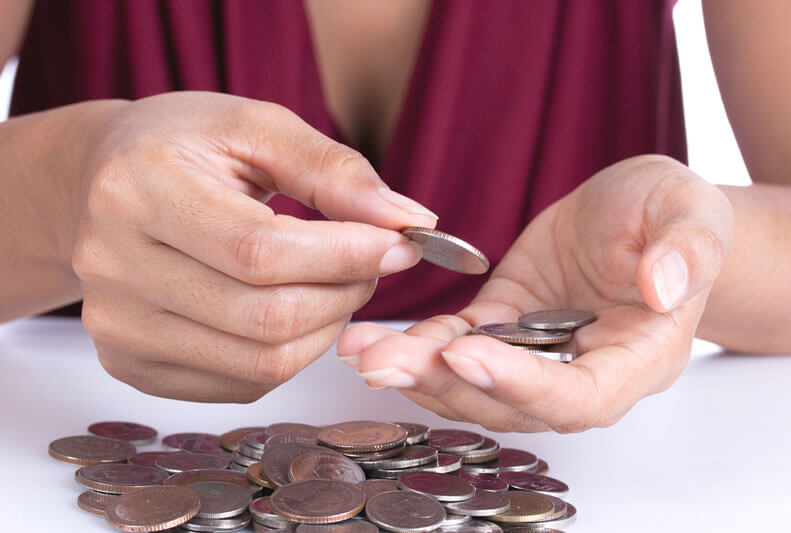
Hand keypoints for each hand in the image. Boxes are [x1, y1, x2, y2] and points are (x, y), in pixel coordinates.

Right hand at [72, 92, 436, 401]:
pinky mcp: (132, 365)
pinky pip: (244, 384)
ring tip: (336, 282)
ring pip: (263, 362)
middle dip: (346, 293)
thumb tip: (407, 222)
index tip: (400, 244)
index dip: (346, 255)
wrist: (101, 183)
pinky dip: (292, 353)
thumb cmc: (184, 146)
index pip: (260, 251)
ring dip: (327, 327)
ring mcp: (118, 327)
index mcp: (137, 189)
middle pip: (266, 318)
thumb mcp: (257, 127)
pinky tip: (294, 308)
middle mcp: (112, 266)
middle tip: (373, 262)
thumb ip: (334, 170)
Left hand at [338, 155, 732, 432]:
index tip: (466, 355)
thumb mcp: (689, 212)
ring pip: (474, 383)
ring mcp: (538, 353)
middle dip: (445, 386)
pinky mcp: (503, 324)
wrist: (635, 210)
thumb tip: (664, 287)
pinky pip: (457, 343)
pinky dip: (417, 343)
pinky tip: (370, 336)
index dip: (523, 386)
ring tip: (359, 352)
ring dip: (417, 372)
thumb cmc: (672, 212)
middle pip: (511, 403)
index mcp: (637, 358)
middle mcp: (582, 372)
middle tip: (382, 363)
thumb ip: (687, 250)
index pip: (580, 397)